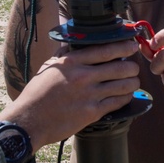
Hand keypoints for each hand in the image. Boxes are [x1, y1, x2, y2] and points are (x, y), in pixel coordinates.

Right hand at [0, 39, 139, 150]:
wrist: (29, 119)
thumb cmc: (37, 92)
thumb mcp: (48, 66)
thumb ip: (64, 54)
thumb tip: (76, 43)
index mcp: (72, 61)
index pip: (106, 50)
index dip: (124, 46)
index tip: (132, 45)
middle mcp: (83, 76)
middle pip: (120, 67)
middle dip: (132, 66)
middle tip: (134, 67)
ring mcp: (89, 95)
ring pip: (123, 85)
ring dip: (133, 82)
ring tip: (133, 81)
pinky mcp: (92, 112)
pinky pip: (118, 102)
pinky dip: (126, 97)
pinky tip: (126, 95)